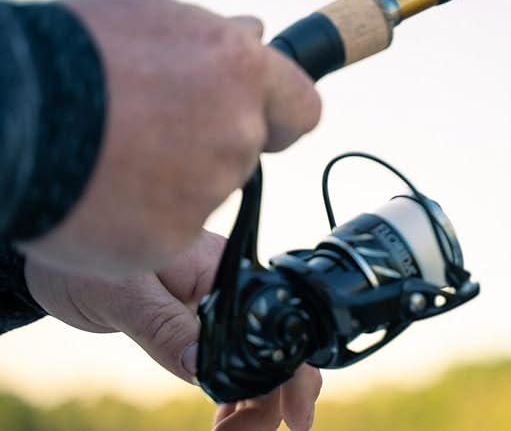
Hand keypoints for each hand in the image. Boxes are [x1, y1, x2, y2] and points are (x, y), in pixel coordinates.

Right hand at [20, 0, 321, 274]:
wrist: (10, 116)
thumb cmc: (73, 52)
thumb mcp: (148, 16)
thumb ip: (212, 35)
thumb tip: (255, 33)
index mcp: (242, 71)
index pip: (301, 108)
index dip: (279, 114)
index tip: (262, 119)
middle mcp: (238, 131)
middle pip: (246, 150)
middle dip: (210, 142)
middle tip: (147, 130)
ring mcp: (208, 188)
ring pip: (205, 191)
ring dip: (172, 180)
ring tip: (111, 154)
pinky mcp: (171, 238)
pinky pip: (166, 231)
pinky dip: (139, 220)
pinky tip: (99, 191)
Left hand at [25, 230, 322, 430]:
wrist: (63, 249)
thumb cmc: (87, 261)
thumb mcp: (124, 294)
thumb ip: (165, 327)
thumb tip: (203, 368)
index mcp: (227, 270)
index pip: (275, 324)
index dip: (292, 370)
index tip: (296, 414)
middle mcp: (233, 289)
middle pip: (275, 349)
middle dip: (272, 399)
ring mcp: (222, 308)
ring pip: (257, 363)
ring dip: (254, 405)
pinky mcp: (204, 325)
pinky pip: (232, 364)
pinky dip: (236, 397)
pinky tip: (226, 420)